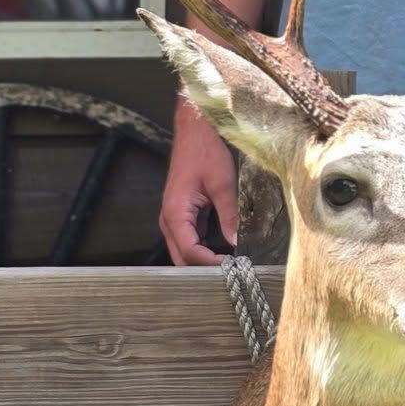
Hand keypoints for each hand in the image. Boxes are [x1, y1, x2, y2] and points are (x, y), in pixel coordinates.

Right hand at [159, 99, 239, 266]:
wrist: (195, 130)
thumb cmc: (206, 151)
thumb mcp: (223, 183)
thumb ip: (229, 215)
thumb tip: (236, 242)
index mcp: (175, 212)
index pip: (189, 251)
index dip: (208, 264)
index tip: (231, 268)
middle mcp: (169, 219)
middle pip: (181, 257)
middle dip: (201, 269)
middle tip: (228, 275)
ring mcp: (174, 218)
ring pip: (183, 251)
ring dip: (201, 262)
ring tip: (227, 269)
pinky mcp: (182, 214)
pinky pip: (189, 239)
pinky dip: (201, 250)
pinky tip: (220, 256)